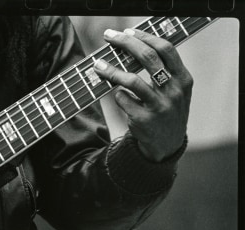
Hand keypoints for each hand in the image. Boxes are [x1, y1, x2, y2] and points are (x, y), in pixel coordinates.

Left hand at [94, 28, 192, 161]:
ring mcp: (159, 107)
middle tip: (109, 37)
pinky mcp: (143, 120)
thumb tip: (133, 46)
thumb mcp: (175, 91)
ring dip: (111, 70)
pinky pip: (122, 99)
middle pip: (148, 58)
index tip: (128, 32)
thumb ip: (162, 71)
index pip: (166, 49)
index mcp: (183, 79)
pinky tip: (118, 95)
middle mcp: (174, 92)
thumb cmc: (166, 110)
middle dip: (126, 43)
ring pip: (131, 80)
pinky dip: (117, 94)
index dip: (145, 37)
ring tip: (98, 64)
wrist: (166, 145)